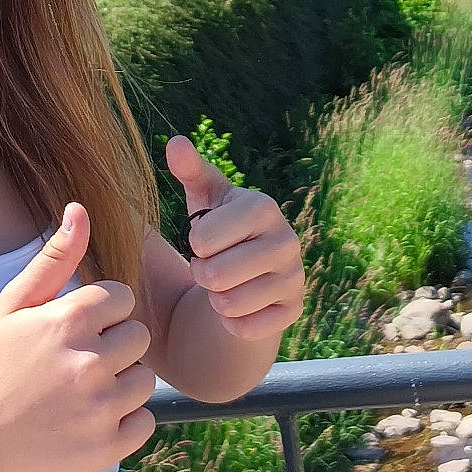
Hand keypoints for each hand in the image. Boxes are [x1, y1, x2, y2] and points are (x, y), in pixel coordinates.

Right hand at [0, 205, 155, 471]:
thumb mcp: (14, 305)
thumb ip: (54, 257)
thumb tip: (80, 208)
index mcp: (69, 321)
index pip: (122, 298)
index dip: (99, 314)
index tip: (72, 332)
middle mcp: (90, 362)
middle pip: (138, 337)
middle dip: (113, 347)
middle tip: (75, 363)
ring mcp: (100, 408)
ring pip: (145, 380)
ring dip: (120, 385)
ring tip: (80, 393)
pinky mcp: (107, 447)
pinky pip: (146, 421)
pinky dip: (124, 422)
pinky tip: (89, 420)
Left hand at [166, 135, 305, 343]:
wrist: (247, 274)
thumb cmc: (218, 230)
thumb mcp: (203, 199)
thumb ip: (189, 170)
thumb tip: (177, 143)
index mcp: (263, 207)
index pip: (203, 238)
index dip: (194, 244)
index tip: (203, 239)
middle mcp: (287, 240)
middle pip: (214, 275)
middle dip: (202, 275)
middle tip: (211, 266)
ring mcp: (295, 277)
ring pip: (229, 304)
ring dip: (215, 300)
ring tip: (224, 285)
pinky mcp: (294, 310)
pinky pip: (245, 328)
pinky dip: (232, 323)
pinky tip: (239, 306)